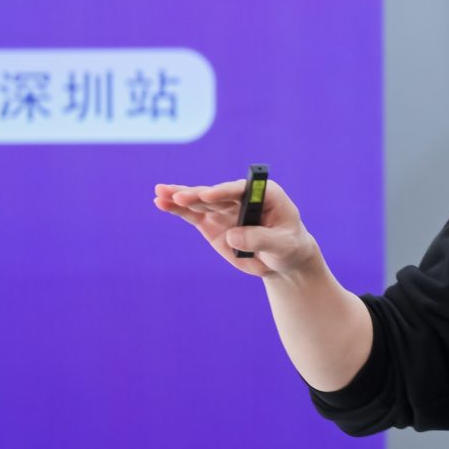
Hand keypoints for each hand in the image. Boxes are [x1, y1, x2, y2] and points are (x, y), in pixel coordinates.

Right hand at [152, 176, 323, 282]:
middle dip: (197, 194)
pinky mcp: (211, 222)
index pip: (242, 190)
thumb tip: (232, 235)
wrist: (280, 259)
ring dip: (180, 196)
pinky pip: (192, 213)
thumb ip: (260, 239)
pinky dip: (177, 209)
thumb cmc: (288, 247)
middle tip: (179, 196)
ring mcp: (224, 208)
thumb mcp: (282, 245)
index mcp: (265, 194)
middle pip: (216, 193)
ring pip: (200, 200)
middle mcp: (241, 196)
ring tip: (160, 193)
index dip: (223, 191)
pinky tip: (160, 202)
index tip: (207, 195)